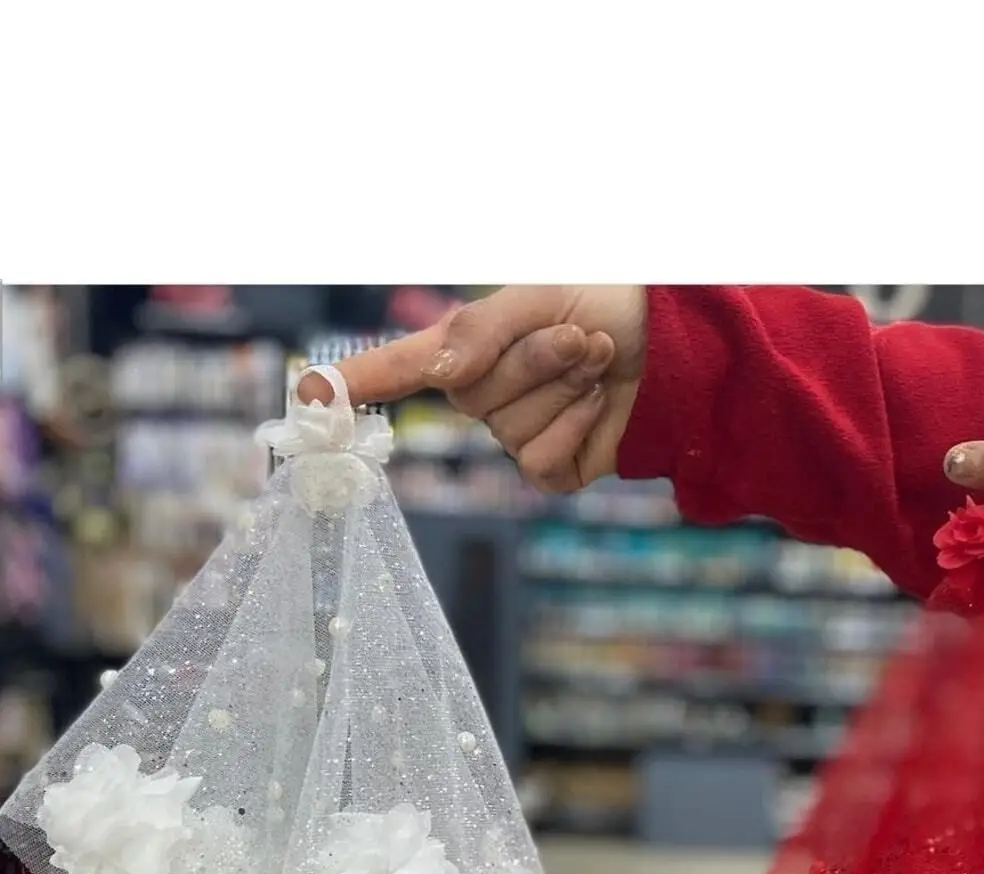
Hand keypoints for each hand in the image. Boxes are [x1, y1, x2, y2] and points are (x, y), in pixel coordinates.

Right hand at [298, 286, 647, 492]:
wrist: (677, 346)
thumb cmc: (607, 303)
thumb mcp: (540, 295)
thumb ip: (481, 331)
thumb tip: (443, 373)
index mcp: (466, 349)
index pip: (395, 371)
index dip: (349, 384)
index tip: (306, 397)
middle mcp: (481, 396)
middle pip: (473, 393)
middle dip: (536, 358)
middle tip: (580, 335)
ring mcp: (515, 435)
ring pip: (513, 427)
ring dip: (567, 387)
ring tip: (598, 361)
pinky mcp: (552, 469)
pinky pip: (540, 462)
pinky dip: (576, 428)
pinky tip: (599, 405)